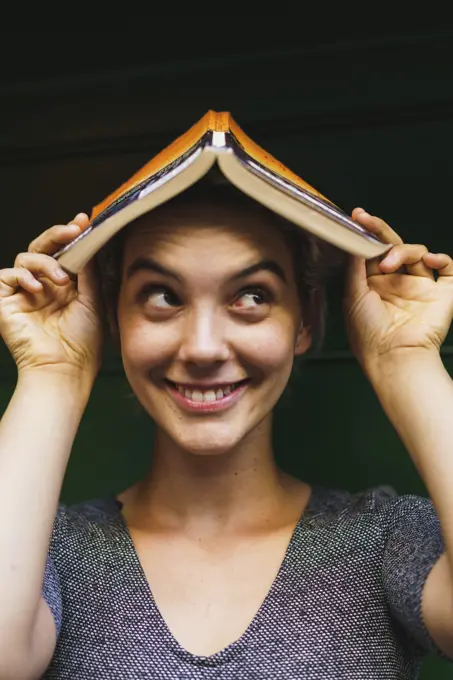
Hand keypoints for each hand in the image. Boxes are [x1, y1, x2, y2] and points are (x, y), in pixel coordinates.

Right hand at [0, 214, 103, 385]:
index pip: (63, 253)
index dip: (70, 236)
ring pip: (25, 258)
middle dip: (56, 236)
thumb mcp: (92, 299)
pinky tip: (38, 289)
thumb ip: (87, 270)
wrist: (66, 368)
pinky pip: (6, 276)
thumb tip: (88, 241)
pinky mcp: (4, 303)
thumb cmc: (84, 342)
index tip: (84, 220)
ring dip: (44, 263)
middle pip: (41, 249)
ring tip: (60, 281)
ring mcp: (23, 294)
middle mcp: (43, 287)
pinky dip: (22, 276)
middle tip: (72, 229)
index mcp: (64, 286)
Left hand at [343, 208, 452, 374]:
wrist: (394, 356)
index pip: (373, 252)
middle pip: (395, 246)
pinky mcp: (442, 294)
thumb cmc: (369, 334)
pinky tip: (430, 260)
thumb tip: (354, 240)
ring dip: (402, 251)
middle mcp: (398, 284)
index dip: (367, 234)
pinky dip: (442, 259)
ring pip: (418, 252)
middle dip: (381, 231)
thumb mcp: (353, 296)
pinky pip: (448, 268)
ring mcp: (421, 287)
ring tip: (388, 266)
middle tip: (367, 221)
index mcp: (375, 285)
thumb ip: (354, 266)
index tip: (357, 217)